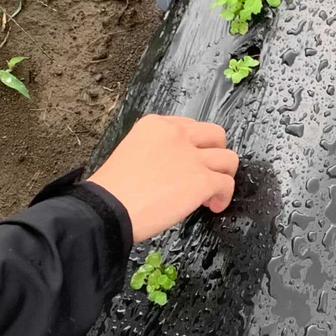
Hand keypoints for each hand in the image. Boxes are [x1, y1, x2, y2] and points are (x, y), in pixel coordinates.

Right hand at [88, 115, 239, 243]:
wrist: (107, 209)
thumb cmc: (112, 190)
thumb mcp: (131, 153)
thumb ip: (156, 151)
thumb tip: (174, 169)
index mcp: (155, 125)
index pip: (189, 126)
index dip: (193, 146)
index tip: (187, 162)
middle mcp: (177, 134)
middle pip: (216, 135)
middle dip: (215, 153)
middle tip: (206, 173)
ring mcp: (192, 156)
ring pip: (228, 158)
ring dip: (223, 175)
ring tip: (211, 193)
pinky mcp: (202, 180)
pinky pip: (227, 184)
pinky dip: (224, 197)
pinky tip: (212, 206)